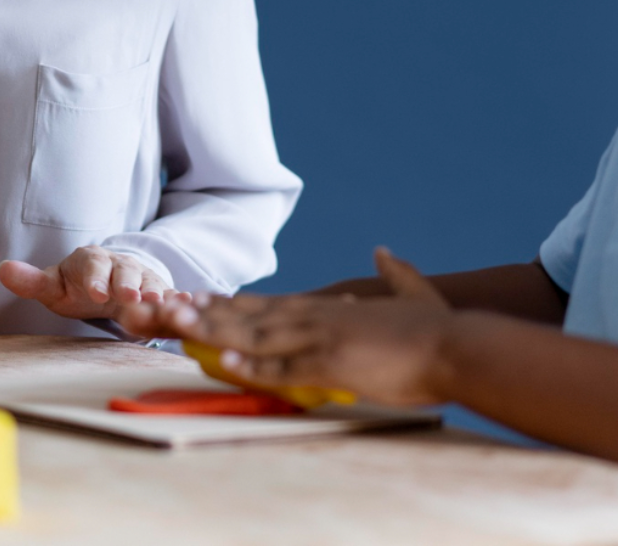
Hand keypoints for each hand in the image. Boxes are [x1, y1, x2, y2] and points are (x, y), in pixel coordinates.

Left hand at [0, 246, 183, 320]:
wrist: (106, 282)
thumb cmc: (76, 286)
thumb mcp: (52, 286)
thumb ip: (30, 281)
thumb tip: (2, 269)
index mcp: (91, 259)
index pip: (93, 265)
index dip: (95, 279)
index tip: (95, 294)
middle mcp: (118, 263)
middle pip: (125, 270)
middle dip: (128, 283)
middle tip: (131, 298)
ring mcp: (140, 275)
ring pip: (149, 280)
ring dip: (154, 291)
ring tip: (159, 303)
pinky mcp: (157, 288)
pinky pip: (167, 292)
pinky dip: (175, 297)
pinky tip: (183, 303)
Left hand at [133, 246, 455, 404]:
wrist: (456, 345)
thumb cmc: (434, 329)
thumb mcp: (410, 294)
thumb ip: (393, 272)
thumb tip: (383, 250)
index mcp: (326, 307)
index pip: (263, 303)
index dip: (224, 303)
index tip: (191, 299)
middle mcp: (315, 318)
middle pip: (247, 314)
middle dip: (202, 313)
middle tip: (161, 308)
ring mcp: (320, 338)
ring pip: (254, 335)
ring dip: (212, 331)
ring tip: (174, 325)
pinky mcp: (331, 363)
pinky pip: (283, 367)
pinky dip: (251, 364)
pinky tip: (223, 360)